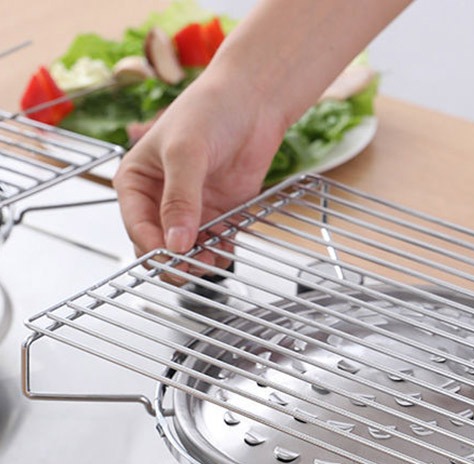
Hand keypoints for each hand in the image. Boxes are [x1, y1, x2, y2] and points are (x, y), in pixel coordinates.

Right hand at [114, 67, 284, 280]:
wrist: (252, 102)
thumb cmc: (208, 112)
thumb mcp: (185, 153)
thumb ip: (180, 200)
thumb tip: (175, 243)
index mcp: (136, 182)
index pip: (136, 226)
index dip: (152, 245)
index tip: (171, 256)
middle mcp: (160, 199)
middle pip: (159, 244)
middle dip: (174, 259)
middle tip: (192, 265)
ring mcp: (190, 209)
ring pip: (187, 251)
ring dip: (198, 261)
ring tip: (211, 260)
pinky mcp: (219, 214)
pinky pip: (215, 245)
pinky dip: (219, 254)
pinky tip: (225, 252)